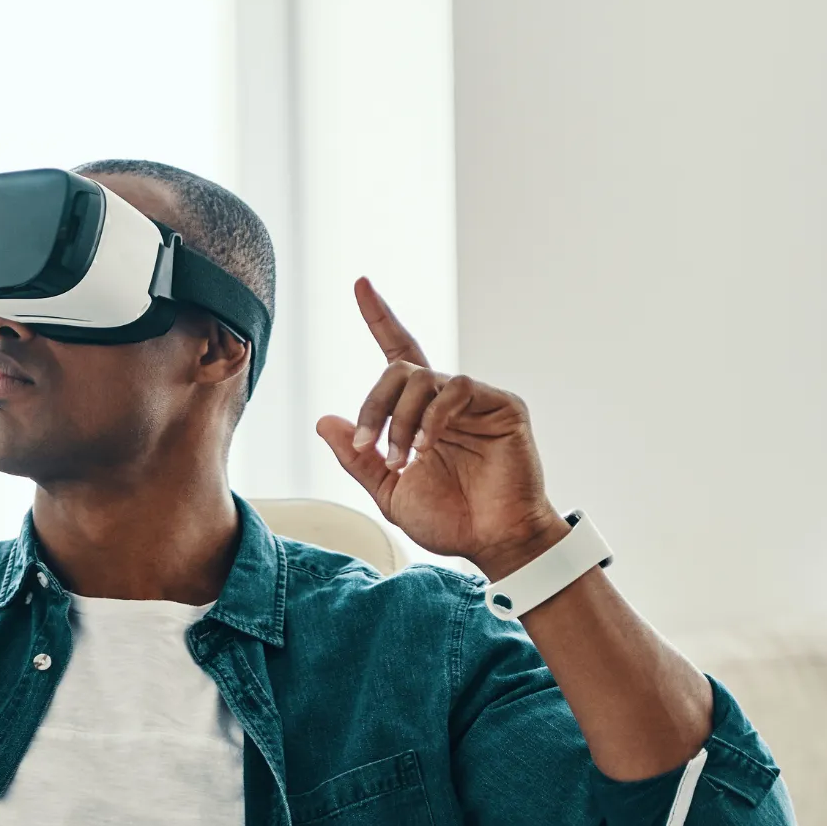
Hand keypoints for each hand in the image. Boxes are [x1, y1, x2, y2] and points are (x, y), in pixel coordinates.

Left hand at [314, 278, 565, 579]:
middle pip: (399, 370)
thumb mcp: (388, 492)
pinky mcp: (501, 406)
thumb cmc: (448, 520)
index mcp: (419, 414)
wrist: (492, 543)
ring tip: (402, 459)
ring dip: (400, 420)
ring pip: (423, 379)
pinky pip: (457, 389)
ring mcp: (475, 401)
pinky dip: (433, 417)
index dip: (379, 317)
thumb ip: (357, 458)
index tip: (360, 283)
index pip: (398, 353)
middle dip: (374, 406)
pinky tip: (428, 446)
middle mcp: (445, 400)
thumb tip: (325, 421)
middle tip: (370, 447)